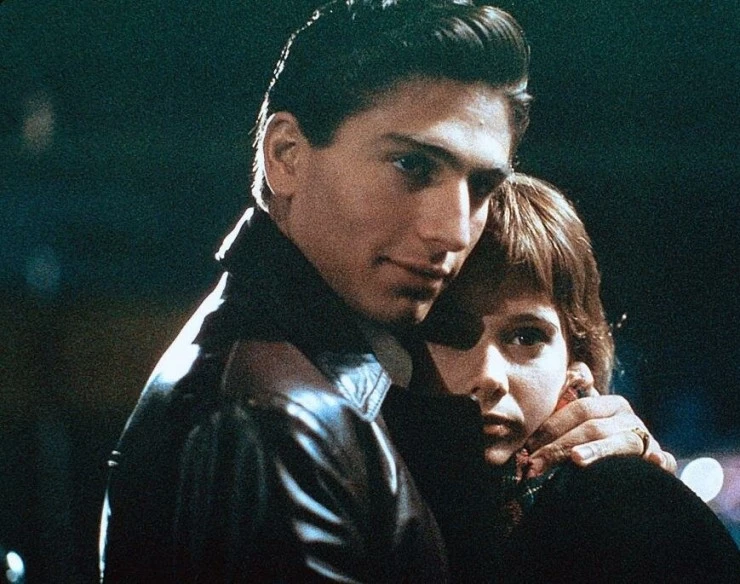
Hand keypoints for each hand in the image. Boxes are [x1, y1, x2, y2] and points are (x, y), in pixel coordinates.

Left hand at [525, 389, 676, 477]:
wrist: (633, 466)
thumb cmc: (599, 441)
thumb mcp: (583, 422)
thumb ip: (567, 406)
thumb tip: (572, 372)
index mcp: (609, 404)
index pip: (578, 409)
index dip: (552, 426)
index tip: (529, 445)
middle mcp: (628, 417)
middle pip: (592, 427)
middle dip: (560, 446)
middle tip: (536, 464)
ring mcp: (646, 438)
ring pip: (619, 442)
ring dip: (597, 451)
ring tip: (577, 459)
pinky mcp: (660, 460)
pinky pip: (663, 459)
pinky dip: (659, 460)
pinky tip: (652, 460)